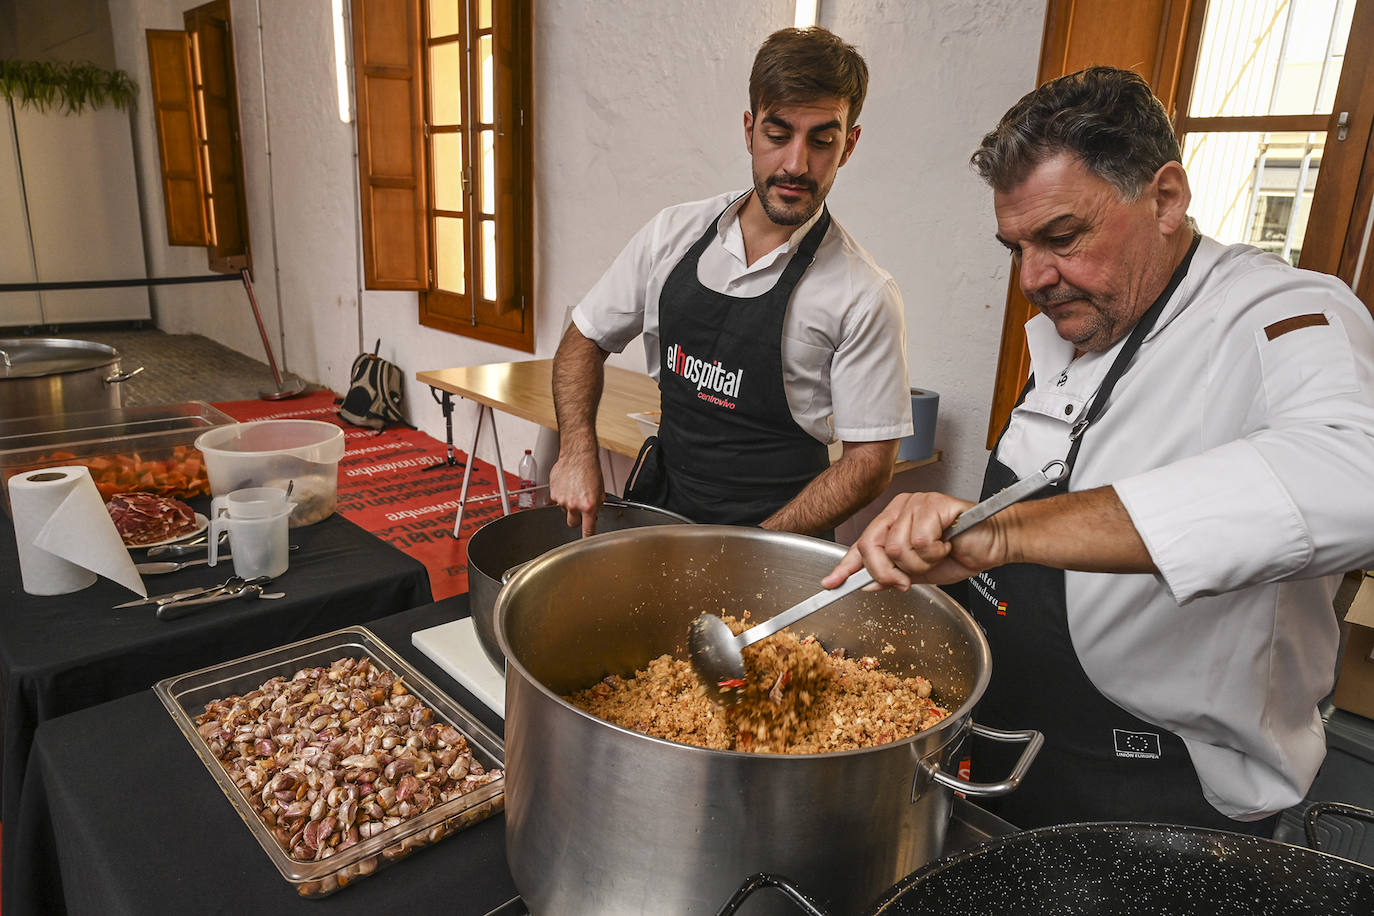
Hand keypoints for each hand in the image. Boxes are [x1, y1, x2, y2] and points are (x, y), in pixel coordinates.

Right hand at [548, 450, 603, 536]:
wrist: (578, 455)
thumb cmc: (590, 469)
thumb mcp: (600, 490)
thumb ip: (596, 505)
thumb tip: (594, 513)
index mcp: (589, 506)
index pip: (588, 530)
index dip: (588, 537)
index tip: (587, 542)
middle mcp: (574, 505)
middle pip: (573, 524)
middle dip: (576, 519)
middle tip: (579, 509)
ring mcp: (562, 500)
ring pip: (565, 510)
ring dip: (569, 504)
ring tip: (574, 490)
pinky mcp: (553, 494)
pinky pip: (557, 500)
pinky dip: (561, 495)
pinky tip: (567, 486)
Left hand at [822, 491, 1001, 590]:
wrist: (994, 544)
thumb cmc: (961, 553)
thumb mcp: (920, 571)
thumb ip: (893, 575)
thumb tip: (867, 585)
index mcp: (894, 520)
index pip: (863, 544)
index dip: (846, 566)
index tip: (830, 584)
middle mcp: (901, 508)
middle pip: (873, 546)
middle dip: (888, 572)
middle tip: (907, 580)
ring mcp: (916, 503)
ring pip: (897, 547)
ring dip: (920, 563)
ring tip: (938, 554)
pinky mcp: (934, 503)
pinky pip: (920, 541)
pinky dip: (936, 552)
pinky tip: (947, 545)